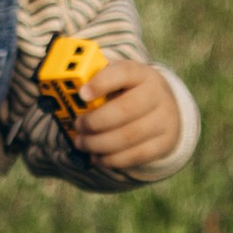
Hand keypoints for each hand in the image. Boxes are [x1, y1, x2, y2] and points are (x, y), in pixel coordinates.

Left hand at [70, 57, 182, 174]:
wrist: (166, 108)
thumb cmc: (129, 91)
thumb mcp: (118, 78)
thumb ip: (95, 77)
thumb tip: (66, 83)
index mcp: (141, 73)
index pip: (124, 72)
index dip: (102, 83)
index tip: (82, 94)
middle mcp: (157, 95)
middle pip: (125, 109)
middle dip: (95, 121)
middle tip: (78, 125)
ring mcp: (164, 120)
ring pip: (128, 136)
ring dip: (98, 143)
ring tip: (81, 143)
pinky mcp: (163, 143)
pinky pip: (135, 156)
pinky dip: (110, 160)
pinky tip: (96, 157)